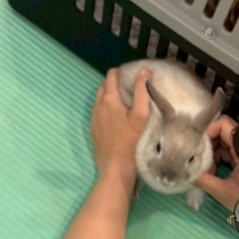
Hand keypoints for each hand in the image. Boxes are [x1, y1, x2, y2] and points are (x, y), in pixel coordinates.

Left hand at [92, 68, 150, 182]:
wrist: (115, 168)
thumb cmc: (130, 141)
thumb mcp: (140, 115)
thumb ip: (142, 91)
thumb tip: (145, 70)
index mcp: (109, 100)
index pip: (111, 76)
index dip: (121, 71)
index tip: (132, 74)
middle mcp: (98, 106)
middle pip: (103, 86)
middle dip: (114, 82)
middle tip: (130, 86)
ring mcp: (94, 118)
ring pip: (100, 99)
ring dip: (110, 95)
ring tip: (126, 101)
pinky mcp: (94, 130)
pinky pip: (99, 112)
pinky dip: (107, 108)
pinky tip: (118, 117)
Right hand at [193, 115, 238, 214]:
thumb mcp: (222, 191)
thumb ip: (202, 179)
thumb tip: (183, 170)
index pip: (223, 124)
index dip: (208, 131)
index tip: (197, 147)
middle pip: (221, 133)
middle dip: (207, 146)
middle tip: (199, 162)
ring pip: (222, 144)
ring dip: (211, 155)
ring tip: (206, 173)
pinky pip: (227, 153)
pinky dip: (217, 161)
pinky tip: (212, 174)